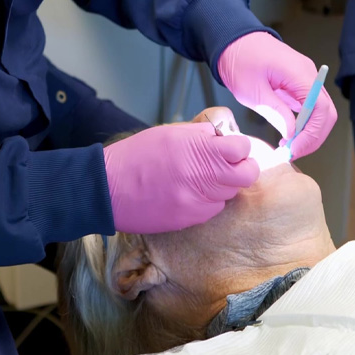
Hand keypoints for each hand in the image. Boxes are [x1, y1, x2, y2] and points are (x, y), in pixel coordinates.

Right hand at [104, 123, 258, 233]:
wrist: (108, 188)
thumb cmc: (136, 155)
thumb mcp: (169, 133)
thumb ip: (200, 135)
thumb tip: (221, 137)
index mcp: (198, 151)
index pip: (242, 149)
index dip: (239, 146)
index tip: (231, 146)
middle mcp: (203, 178)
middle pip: (246, 176)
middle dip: (242, 167)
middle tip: (230, 163)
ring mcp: (198, 203)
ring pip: (230, 194)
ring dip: (224, 185)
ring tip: (203, 177)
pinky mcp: (189, 221)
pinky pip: (212, 210)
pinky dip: (208, 200)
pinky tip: (190, 192)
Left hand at [218, 32, 336, 159]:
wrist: (233, 41)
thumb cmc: (240, 60)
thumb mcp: (253, 91)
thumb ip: (275, 112)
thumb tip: (292, 134)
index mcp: (299, 73)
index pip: (320, 108)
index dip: (312, 133)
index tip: (295, 148)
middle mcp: (308, 73)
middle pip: (326, 111)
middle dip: (314, 136)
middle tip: (293, 152)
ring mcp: (305, 77)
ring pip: (321, 110)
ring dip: (310, 131)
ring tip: (290, 146)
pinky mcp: (299, 82)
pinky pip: (310, 105)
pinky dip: (304, 122)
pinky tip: (290, 133)